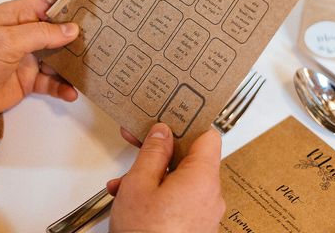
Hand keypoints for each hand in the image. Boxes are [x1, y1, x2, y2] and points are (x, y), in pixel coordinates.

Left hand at [0, 0, 78, 116]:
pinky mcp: (28, 79)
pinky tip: (70, 91)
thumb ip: (42, 33)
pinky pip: (51, 81)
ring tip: (87, 68)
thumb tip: (71, 29)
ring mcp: (27, 57)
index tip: (88, 9)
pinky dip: (62, 86)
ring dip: (71, 63)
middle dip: (75, 36)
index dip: (66, 5)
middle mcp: (24, 34)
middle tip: (98, 39)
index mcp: (16, 16)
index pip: (46, 3)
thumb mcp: (9, 40)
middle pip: (57, 30)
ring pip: (58, 57)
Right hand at [108, 123, 224, 232]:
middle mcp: (211, 195)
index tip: (170, 114)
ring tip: (124, 181)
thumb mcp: (139, 183)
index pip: (208, 136)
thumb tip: (162, 132)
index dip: (188, 122)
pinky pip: (180, 200)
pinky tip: (132, 198)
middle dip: (160, 152)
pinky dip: (159, 194)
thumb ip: (153, 152)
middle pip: (190, 159)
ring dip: (153, 175)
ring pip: (181, 181)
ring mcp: (204, 214)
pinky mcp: (195, 227)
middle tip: (139, 142)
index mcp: (202, 178)